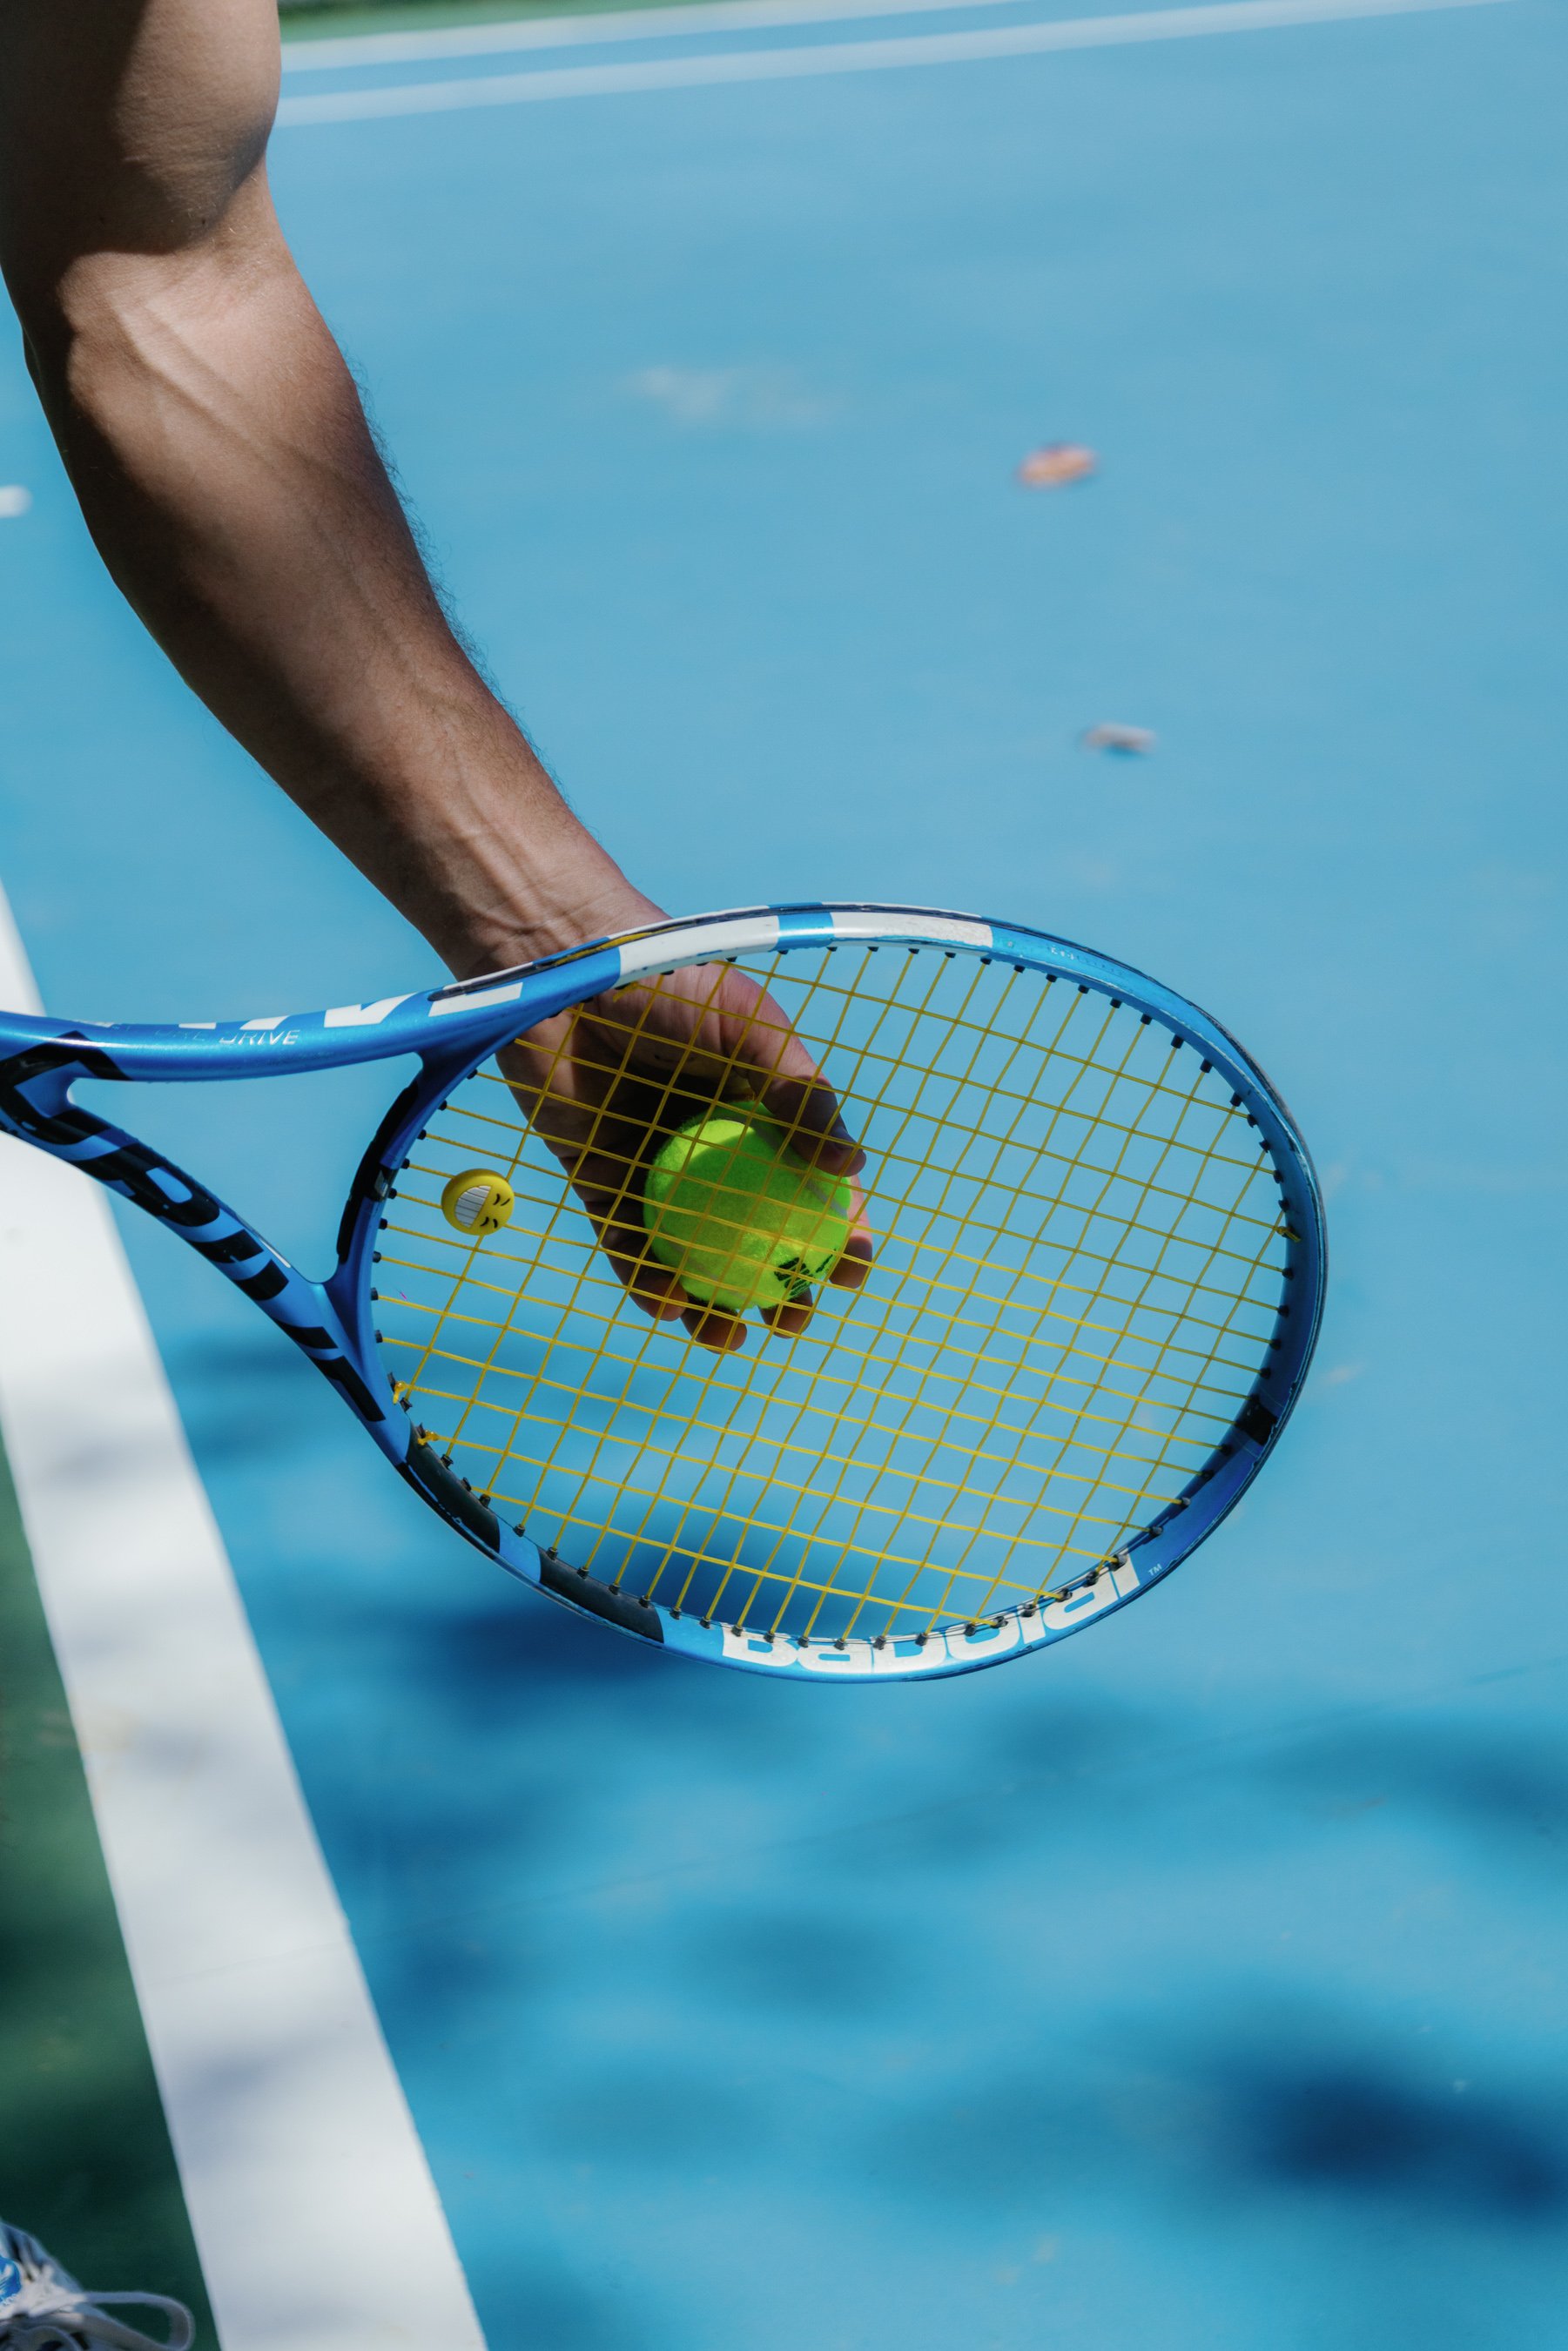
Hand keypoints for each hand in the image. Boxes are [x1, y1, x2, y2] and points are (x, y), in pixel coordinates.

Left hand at [499, 950, 872, 1352]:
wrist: (570, 968)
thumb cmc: (670, 982)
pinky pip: (628, 1241)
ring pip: (694, 1251)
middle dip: (782, 1287)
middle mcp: (715, 1146)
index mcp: (761, 1110)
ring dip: (714, 1303)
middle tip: (795, 1320)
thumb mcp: (752, 1029)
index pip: (811, 1184)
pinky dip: (646, 1277)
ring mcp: (658, 1167)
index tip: (854, 1269)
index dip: (839, 1231)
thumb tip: (852, 1167)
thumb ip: (802, 1094)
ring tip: (731, 1338)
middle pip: (757, 1233)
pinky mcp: (599, 1178)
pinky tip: (668, 1304)